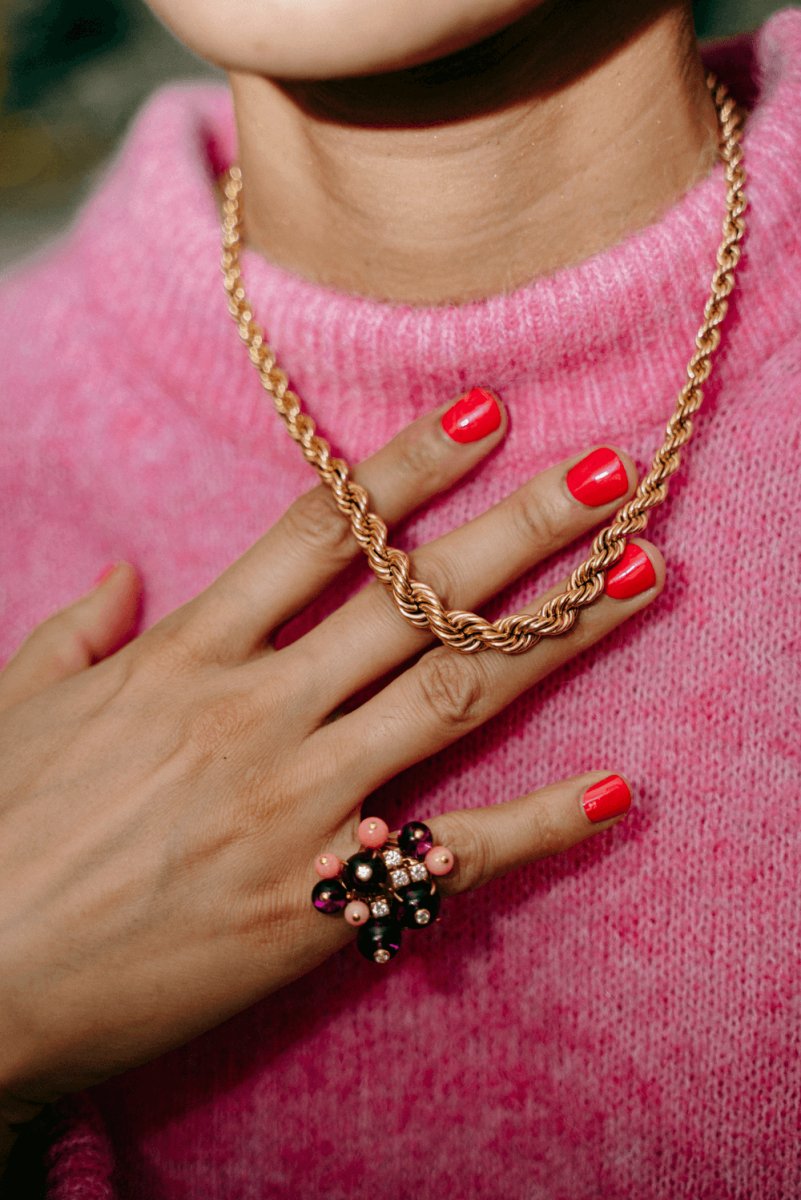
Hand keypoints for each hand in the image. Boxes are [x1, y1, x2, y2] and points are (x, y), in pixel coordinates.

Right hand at [0, 393, 663, 1132]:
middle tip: (605, 469)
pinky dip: (535, 826)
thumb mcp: (13, 706)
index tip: (482, 409)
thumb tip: (123, 575)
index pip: (317, 533)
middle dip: (517, 528)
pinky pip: (447, 857)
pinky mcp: (319, 903)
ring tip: (642, 573)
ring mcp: (296, 805)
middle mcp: (256, 713)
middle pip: (414, 601)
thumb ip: (77, 630)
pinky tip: (612, 791)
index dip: (405, 465)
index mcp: (184, 656)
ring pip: (452, 699)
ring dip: (557, 634)